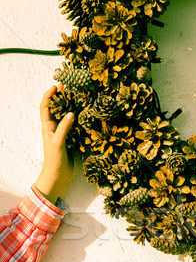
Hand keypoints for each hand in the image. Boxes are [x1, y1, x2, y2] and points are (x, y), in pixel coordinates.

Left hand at [34, 83, 74, 204]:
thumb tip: (71, 113)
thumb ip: (64, 128)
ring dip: (70, 106)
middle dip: (60, 97)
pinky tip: (85, 114)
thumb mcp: (58, 142)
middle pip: (56, 108)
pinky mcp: (71, 139)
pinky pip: (74, 125)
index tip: (56, 86)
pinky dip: (78, 118)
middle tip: (67, 85)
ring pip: (65, 116)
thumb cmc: (54, 159)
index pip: (45, 107)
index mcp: (47, 127)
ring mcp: (63, 133)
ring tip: (77, 95)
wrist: (57, 175)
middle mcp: (54, 128)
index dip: (49, 96)